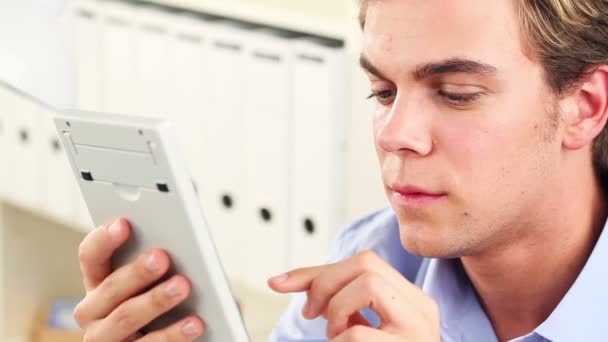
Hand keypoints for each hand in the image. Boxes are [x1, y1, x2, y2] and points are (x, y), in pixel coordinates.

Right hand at [73, 218, 204, 340]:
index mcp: (97, 283)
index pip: (91, 257)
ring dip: (156, 300)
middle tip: (162, 257)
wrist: (160, 339)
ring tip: (183, 285)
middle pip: (110, 287)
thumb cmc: (158, 306)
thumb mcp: (151, 282)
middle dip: (137, 271)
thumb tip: (178, 242)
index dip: (104, 239)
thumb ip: (155, 262)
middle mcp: (94, 312)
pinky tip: (195, 323)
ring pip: (126, 317)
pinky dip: (173, 334)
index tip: (123, 223)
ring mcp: (106, 338)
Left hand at [268, 250, 439, 341]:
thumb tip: (283, 280)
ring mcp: (417, 330)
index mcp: (409, 299)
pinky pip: (357, 334)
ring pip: (369, 284)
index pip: (365, 261)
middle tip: (311, 314)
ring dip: (338, 308)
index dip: (320, 270)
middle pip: (366, 263)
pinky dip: (339, 341)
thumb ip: (337, 301)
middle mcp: (420, 308)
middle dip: (325, 283)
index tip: (282, 283)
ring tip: (336, 336)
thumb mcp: (359, 326)